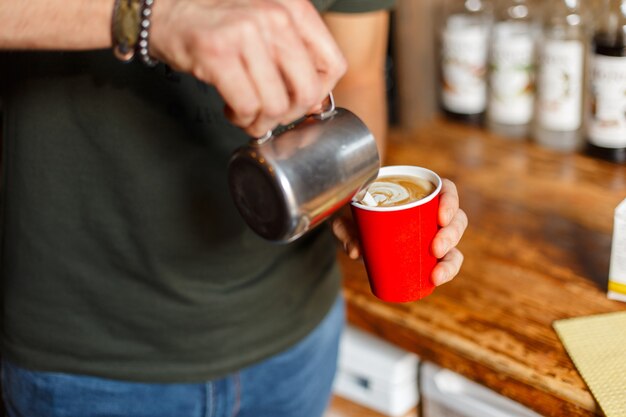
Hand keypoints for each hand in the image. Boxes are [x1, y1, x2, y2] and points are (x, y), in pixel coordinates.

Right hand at [150, 0, 346, 136]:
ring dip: (262, 120)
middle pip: (307, 91)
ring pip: (277, 105)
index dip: (319, 94)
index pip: (334, 65)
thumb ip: (295, 55)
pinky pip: (247, 106)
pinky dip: (241, 118)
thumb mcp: (267, 25)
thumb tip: (316, 103)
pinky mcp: (218, 53)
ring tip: (247, 111)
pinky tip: (232, 108)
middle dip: (290, 114)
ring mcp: (246, 34)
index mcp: (293, 8)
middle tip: (272, 113)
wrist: (165, 7)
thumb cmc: (217, 18)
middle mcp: (275, 16)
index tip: (301, 101)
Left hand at [331, 179, 467, 285]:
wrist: (353, 224)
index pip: (446, 190)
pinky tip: (435, 280)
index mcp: (419, 192)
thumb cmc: (356, 210)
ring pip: (454, 246)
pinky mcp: (426, 256)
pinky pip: (443, 264)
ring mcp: (432, 235)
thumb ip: (345, 226)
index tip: (441, 217)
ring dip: (451, 261)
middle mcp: (431, 213)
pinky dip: (444, 273)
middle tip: (435, 248)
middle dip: (451, 236)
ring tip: (436, 274)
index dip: (450, 202)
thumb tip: (356, 250)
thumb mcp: (347, 212)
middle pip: (456, 220)